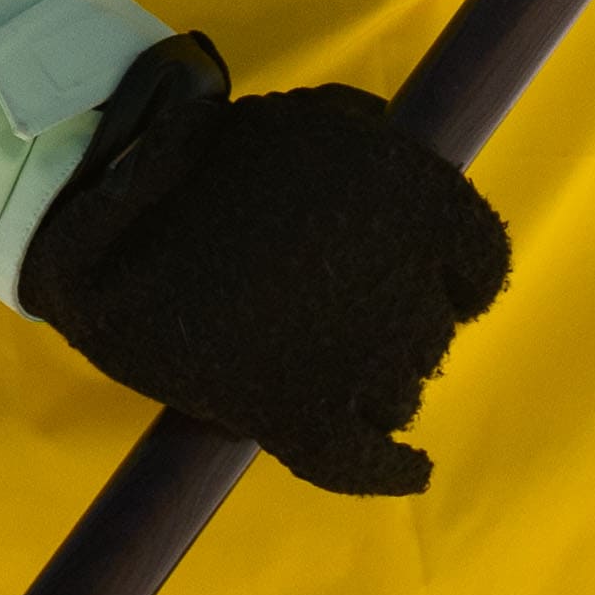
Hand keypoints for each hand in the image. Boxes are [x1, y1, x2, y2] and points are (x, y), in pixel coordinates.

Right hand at [17, 44, 510, 497]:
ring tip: (326, 366)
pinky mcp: (298, 414)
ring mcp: (354, 353)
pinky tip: (412, 469)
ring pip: (401, 391)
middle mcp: (401, 278)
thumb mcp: (311, 123)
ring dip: (376, 384)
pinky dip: (392, 470)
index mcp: (414, 198)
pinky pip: (364, 462)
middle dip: (395, 324)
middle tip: (335, 313)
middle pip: (431, 329)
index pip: (482, 261)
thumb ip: (375, 152)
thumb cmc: (204, 161)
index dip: (457, 277)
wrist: (111, 219)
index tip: (432, 282)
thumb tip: (408, 183)